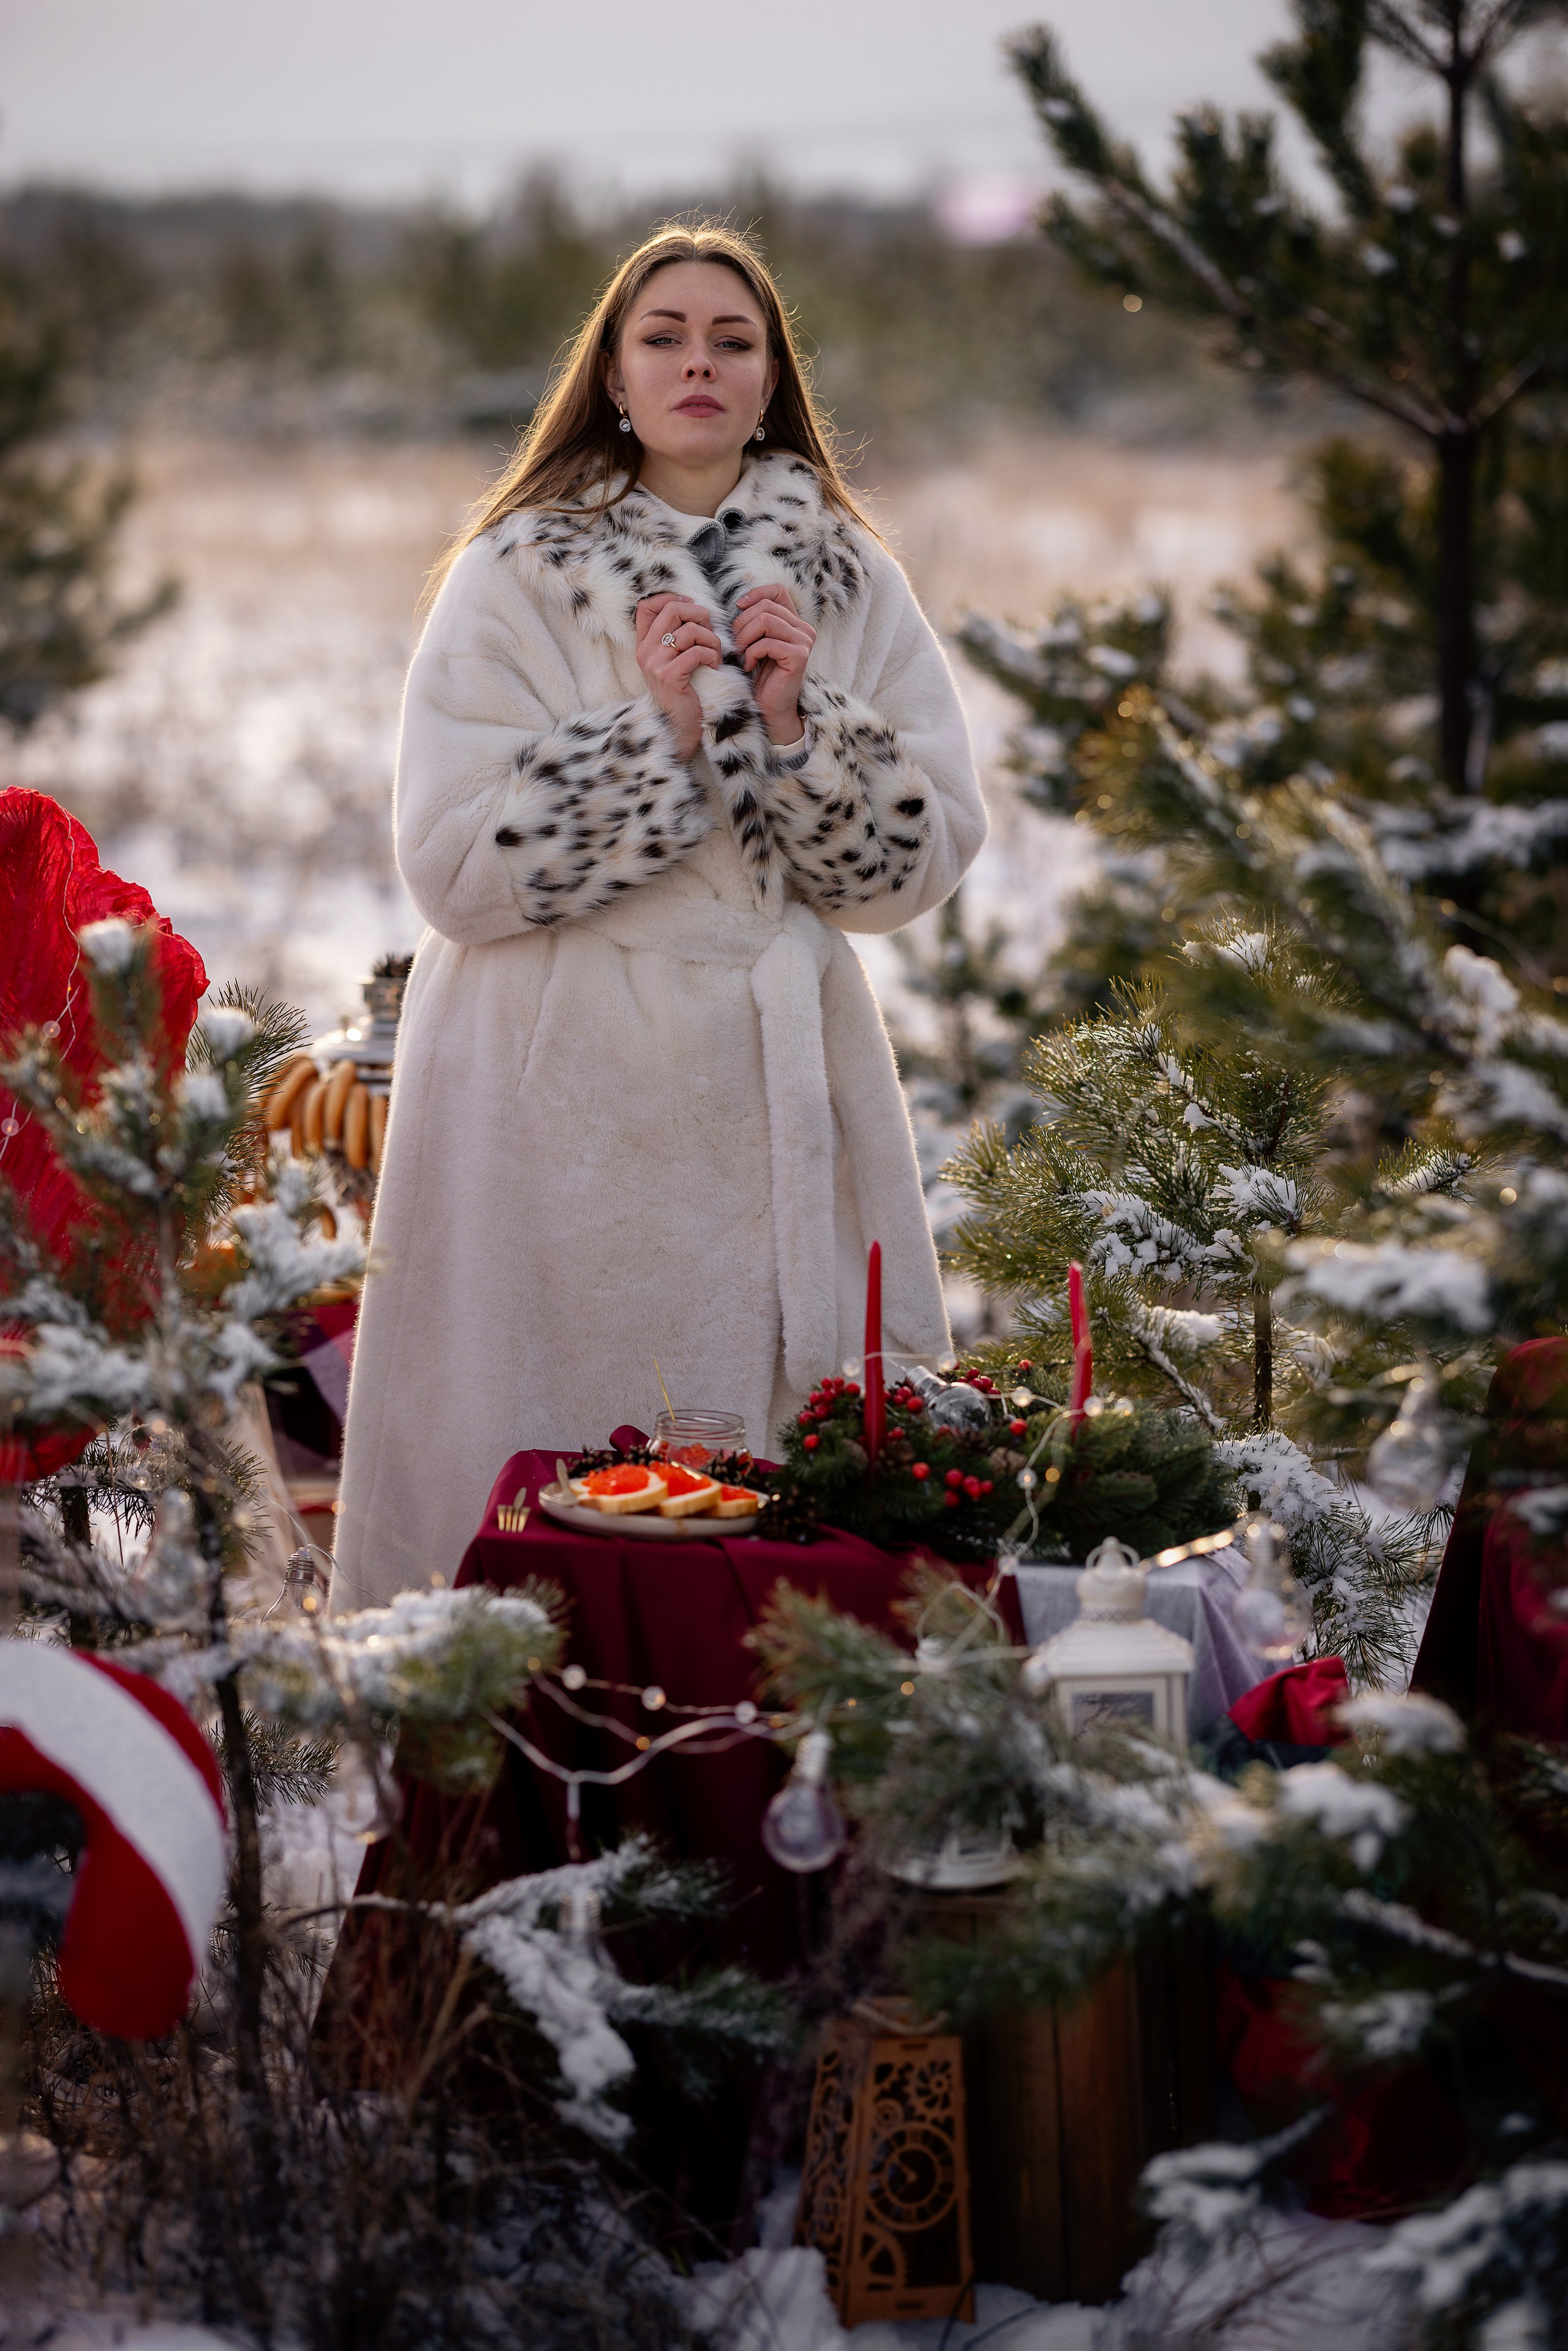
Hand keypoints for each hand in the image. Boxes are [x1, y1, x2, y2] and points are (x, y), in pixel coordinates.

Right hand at [635, 594, 722, 759]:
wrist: (677, 727)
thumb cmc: (683, 691)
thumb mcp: (672, 661)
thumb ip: (675, 636)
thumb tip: (694, 607)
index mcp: (643, 644)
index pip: (646, 605)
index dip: (670, 598)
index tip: (691, 607)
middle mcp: (645, 652)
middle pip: (672, 610)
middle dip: (699, 614)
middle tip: (710, 630)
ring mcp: (655, 664)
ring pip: (689, 631)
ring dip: (712, 639)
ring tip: (716, 654)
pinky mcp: (670, 677)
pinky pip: (697, 652)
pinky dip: (712, 656)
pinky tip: (715, 666)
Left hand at [733, 585, 814, 745]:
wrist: (770, 708)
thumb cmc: (760, 676)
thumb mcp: (756, 642)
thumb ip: (755, 622)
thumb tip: (739, 603)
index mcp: (795, 622)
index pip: (778, 591)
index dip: (756, 594)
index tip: (738, 607)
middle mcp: (804, 628)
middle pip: (766, 606)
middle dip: (743, 623)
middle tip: (736, 644)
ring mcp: (804, 641)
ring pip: (766, 620)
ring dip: (745, 637)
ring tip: (741, 653)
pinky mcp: (799, 656)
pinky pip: (767, 643)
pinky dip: (752, 653)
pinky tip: (749, 666)